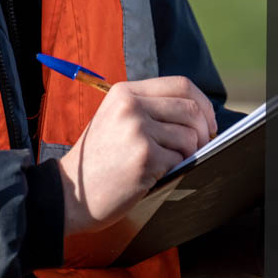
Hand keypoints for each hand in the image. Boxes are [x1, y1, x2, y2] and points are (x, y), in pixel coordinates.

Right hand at [56, 76, 217, 235]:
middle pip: (191, 108)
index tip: (208, 122)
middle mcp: (131, 106)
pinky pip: (180, 159)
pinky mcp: (144, 157)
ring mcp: (137, 131)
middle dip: (204, 131)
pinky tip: (156, 175)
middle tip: (201, 147)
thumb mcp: (116, 119)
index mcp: (125, 92)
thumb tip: (200, 114)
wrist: (69, 193)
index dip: (202, 103)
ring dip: (189, 154)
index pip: (181, 84)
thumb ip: (150, 109)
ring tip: (169, 163)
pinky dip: (175, 169)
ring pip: (190, 136)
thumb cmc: (99, 160)